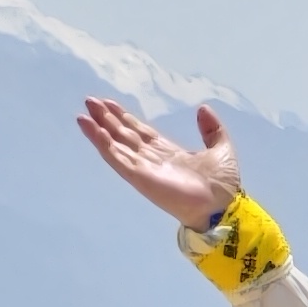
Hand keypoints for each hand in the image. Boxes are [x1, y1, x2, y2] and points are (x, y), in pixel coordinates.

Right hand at [74, 98, 241, 229]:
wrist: (223, 206)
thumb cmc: (223, 184)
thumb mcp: (222, 149)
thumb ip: (212, 129)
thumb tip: (203, 108)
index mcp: (167, 151)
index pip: (140, 131)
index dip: (124, 118)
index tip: (109, 103)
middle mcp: (152, 158)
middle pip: (124, 135)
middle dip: (107, 119)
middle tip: (90, 101)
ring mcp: (144, 168)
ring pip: (116, 146)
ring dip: (99, 130)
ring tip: (84, 115)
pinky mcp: (140, 178)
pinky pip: (118, 160)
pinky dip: (105, 146)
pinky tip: (94, 131)